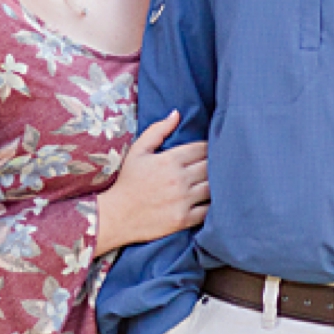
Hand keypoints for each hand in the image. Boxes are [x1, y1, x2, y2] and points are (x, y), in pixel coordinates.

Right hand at [94, 110, 208, 256]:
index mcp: (170, 160)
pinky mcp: (184, 219)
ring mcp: (183, 200)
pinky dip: (212, 205)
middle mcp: (179, 179)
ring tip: (216, 182)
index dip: (208, 148)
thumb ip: (157, 130)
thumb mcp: (137, 151)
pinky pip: (208, 210)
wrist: (117, 215)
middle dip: (215, 164)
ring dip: (216, 184)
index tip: (207, 151)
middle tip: (216, 165)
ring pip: (213, 187)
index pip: (202, 148)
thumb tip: (176, 113)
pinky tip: (209, 201)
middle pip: (211, 167)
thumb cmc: (128, 181)